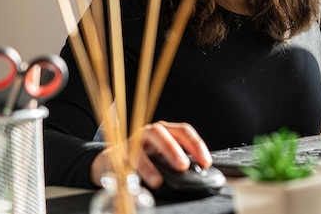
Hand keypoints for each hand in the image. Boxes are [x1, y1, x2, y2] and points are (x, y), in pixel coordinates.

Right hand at [90, 121, 211, 187]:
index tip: (206, 162)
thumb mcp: (164, 153)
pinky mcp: (114, 159)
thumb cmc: (146, 155)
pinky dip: (127, 180)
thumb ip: (179, 159)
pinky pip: (121, 169)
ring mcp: (130, 144)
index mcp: (164, 130)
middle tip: (183, 166)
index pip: (183, 131)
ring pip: (138, 151)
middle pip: (161, 134)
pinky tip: (134, 191)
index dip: (196, 145)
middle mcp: (148, 133)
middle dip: (172, 149)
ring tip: (158, 182)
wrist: (114, 158)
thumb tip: (199, 171)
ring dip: (148, 167)